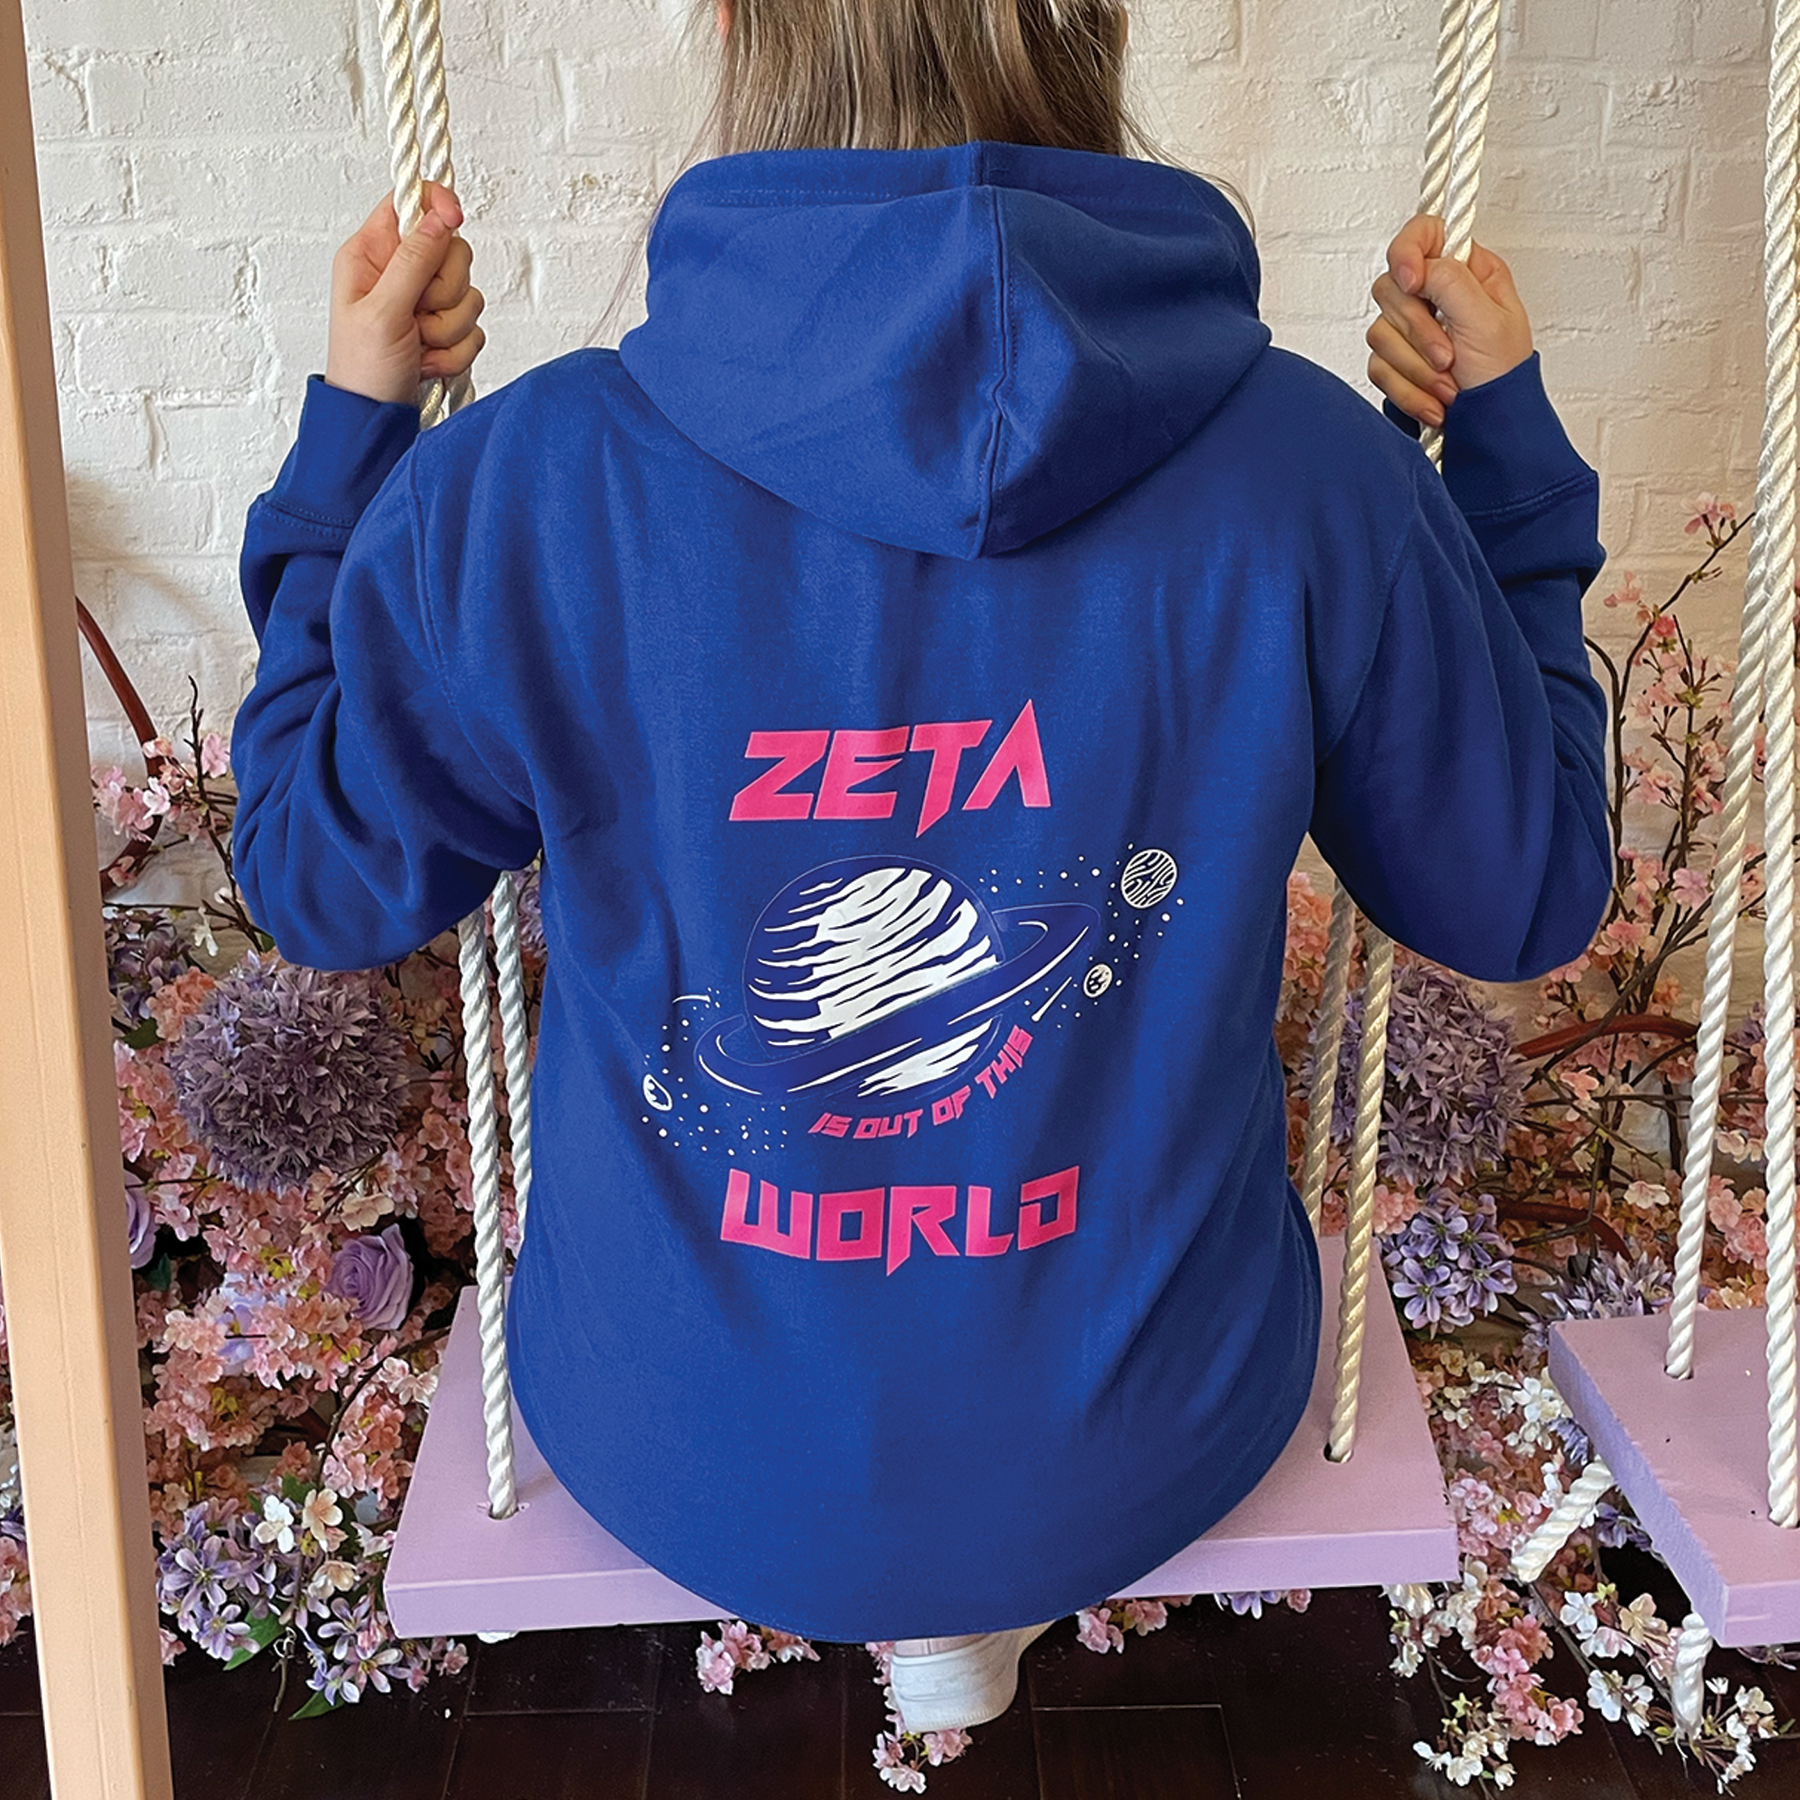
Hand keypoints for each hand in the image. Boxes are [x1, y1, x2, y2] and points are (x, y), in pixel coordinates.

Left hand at [325, 182, 485, 405]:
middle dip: (444, 291)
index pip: (411, 202)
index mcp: (372, 254)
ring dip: (449, 328)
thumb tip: (439, 216)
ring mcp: (425, 302)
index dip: (437, 204)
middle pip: (452, 250)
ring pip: (468, 293)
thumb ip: (412, 262)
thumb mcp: (382, 311)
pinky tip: (429, 361)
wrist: (375, 420)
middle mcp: (400, 272)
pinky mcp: (446, 330)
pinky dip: (456, 351)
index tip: (455, 219)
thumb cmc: (362, 368)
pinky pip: (474, 328)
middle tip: (418, 315)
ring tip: (420, 346)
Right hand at [1366, 213, 1533, 428]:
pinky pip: (1378, 368)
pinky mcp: (1396, 364)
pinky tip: (1434, 402)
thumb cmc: (1503, 377)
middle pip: (1392, 289)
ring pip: (1380, 333)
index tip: (1413, 283)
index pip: (1424, 234)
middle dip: (1418, 332)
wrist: (1490, 430)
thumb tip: (1419, 264)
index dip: (1408, 252)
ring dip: (1415, 368)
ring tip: (1447, 386)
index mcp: (1467, 273)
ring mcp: (1412, 331)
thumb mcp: (1488, 321)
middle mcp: (1436, 296)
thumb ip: (1451, 281)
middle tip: (1448, 357)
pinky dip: (1406, 390)